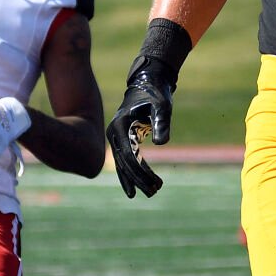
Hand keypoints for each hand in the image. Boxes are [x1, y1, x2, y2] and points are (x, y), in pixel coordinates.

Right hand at [105, 57, 170, 198]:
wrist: (148, 82)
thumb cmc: (156, 93)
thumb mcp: (162, 106)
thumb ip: (161, 123)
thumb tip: (162, 143)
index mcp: (120, 125)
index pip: (128, 155)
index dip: (139, 172)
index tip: (152, 184)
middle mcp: (114, 132)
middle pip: (124, 163)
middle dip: (138, 180)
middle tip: (153, 193)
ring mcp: (116, 136)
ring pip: (124, 163)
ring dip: (136, 179)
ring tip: (151, 192)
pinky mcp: (123, 138)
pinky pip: (128, 158)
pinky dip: (136, 171)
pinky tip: (144, 182)